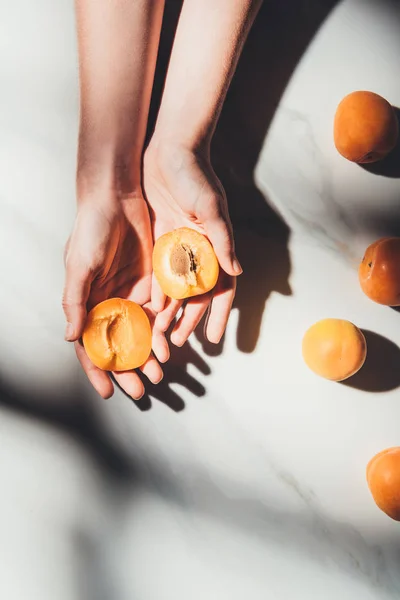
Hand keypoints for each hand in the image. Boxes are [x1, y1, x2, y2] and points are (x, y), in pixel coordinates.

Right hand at [62, 192, 168, 399]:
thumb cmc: (91, 229)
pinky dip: (163, 330)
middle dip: (128, 368)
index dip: (97, 370)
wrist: (118, 197)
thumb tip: (71, 338)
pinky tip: (170, 344)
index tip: (109, 392)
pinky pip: (158, 313)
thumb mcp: (79, 266)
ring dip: (148, 354)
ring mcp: (130, 294)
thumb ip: (75, 302)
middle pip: (118, 344)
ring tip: (159, 372)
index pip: (90, 345)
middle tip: (141, 389)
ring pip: (140, 333)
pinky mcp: (151, 283)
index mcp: (87, 303)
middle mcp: (108, 302)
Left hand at [143, 140, 241, 345]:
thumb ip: (222, 240)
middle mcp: (199, 251)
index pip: (221, 289)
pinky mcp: (159, 240)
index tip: (213, 339)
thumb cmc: (196, 176)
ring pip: (174, 288)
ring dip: (168, 311)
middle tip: (176, 342)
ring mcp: (178, 248)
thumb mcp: (211, 207)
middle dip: (188, 320)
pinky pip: (157, 271)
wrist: (169, 150)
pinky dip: (153, 290)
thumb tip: (237, 270)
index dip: (217, 314)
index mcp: (216, 247)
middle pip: (195, 295)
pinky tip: (144, 307)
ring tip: (158, 332)